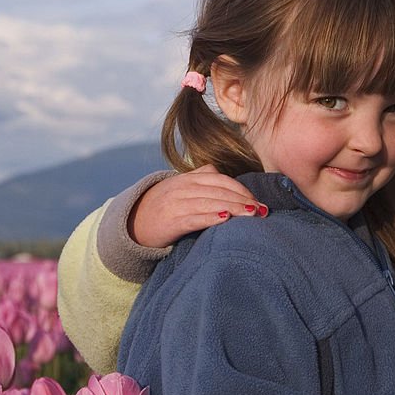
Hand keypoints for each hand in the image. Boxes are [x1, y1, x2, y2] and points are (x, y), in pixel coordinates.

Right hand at [129, 165, 264, 247]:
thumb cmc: (163, 206)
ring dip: (235, 208)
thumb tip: (219, 171)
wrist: (132, 224)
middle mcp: (183, 188)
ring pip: (211, 203)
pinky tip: (226, 220)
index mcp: (188, 179)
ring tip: (252, 215)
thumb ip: (199, 177)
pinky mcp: (171, 221)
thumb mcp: (180, 187)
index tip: (258, 201)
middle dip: (244, 200)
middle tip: (262, 210)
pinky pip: (194, 218)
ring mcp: (176, 204)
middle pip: (219, 191)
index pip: (220, 179)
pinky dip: (211, 218)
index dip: (241, 189)